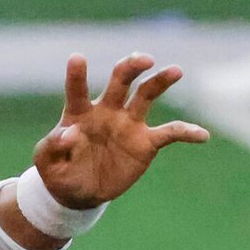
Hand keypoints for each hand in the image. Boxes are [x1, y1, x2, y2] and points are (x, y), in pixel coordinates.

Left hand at [30, 54, 208, 211]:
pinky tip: (202, 134)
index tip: (77, 57)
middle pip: (120, 81)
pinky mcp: (146, 141)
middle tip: (144, 59)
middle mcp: (106, 111)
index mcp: (78, 112)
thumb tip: (71, 132)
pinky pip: (170, 133)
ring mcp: (128, 124)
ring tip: (176, 70)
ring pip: (146, 96)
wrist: (79, 191)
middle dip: (131, 67)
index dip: (77, 74)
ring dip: (160, 82)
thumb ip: (54, 145)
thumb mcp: (46, 161)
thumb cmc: (58, 171)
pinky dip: (186, 131)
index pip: (77, 89)